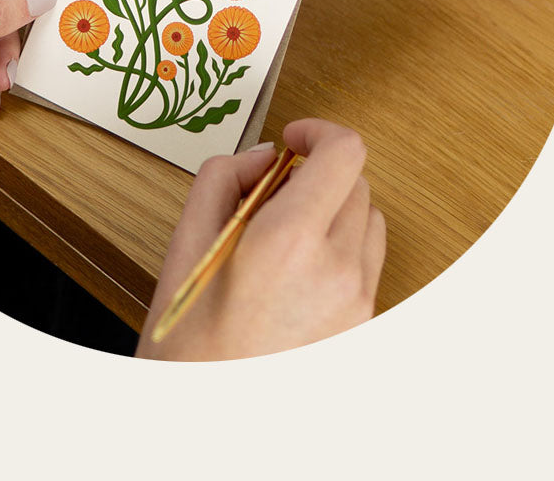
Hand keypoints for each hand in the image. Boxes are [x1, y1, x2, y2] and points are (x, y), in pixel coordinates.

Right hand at [136, 119, 385, 360]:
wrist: (206, 421)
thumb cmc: (189, 345)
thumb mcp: (185, 244)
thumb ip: (223, 177)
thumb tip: (263, 156)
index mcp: (289, 242)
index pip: (344, 152)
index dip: (319, 132)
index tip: (295, 139)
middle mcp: (337, 271)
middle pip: (357, 184)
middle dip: (318, 176)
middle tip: (273, 195)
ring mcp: (358, 303)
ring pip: (368, 223)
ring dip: (334, 213)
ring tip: (285, 239)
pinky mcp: (364, 328)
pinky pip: (367, 265)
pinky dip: (340, 252)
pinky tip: (296, 275)